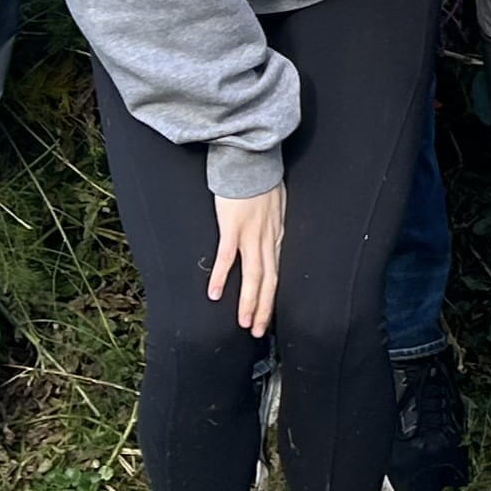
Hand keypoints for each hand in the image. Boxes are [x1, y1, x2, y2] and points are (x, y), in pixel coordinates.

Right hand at [210, 186, 284, 336]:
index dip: (272, 298)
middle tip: (258, 331)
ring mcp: (251, 234)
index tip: (268, 317)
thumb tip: (271, 235)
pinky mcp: (233, 227)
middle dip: (264, 308)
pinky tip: (215, 294)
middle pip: (268, 280)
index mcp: (276, 235)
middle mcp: (267, 239)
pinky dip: (223, 277)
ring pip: (254, 275)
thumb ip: (272, 223)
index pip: (276, 273)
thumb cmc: (261, 179)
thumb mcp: (276, 205)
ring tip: (244, 323)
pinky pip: (228, 257)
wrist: (252, 160)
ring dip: (249, 301)